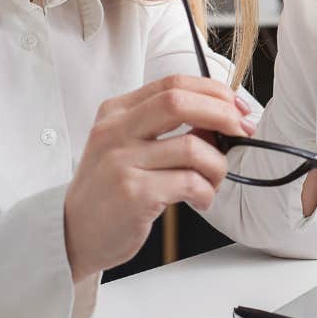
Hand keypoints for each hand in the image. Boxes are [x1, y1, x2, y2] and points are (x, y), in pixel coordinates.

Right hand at [63, 75, 255, 281]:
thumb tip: (217, 118)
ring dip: (217, 165)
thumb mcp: (125, 145)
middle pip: (179, 102)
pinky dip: (206, 191)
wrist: (73, 233)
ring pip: (192, 147)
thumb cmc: (109, 189)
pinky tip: (200, 199)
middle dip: (222, 113)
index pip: (172, 84)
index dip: (212, 91)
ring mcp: (122, 162)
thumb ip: (163, 127)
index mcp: (116, 112)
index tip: (236, 107)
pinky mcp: (134, 194)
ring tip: (213, 181)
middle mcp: (115, 131)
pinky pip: (189, 182)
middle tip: (242, 131)